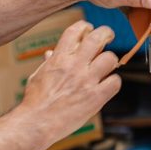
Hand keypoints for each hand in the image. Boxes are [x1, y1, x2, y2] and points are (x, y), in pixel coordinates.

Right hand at [19, 21, 120, 147]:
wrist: (36, 123)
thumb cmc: (34, 101)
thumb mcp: (37, 76)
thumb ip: (48, 63)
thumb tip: (50, 53)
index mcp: (59, 58)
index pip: (75, 31)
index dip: (85, 26)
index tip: (89, 29)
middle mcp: (74, 66)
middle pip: (98, 38)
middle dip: (106, 33)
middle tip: (109, 36)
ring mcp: (86, 81)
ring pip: (110, 58)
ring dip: (110, 60)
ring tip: (106, 66)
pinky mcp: (95, 98)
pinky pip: (115, 82)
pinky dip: (113, 82)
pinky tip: (107, 86)